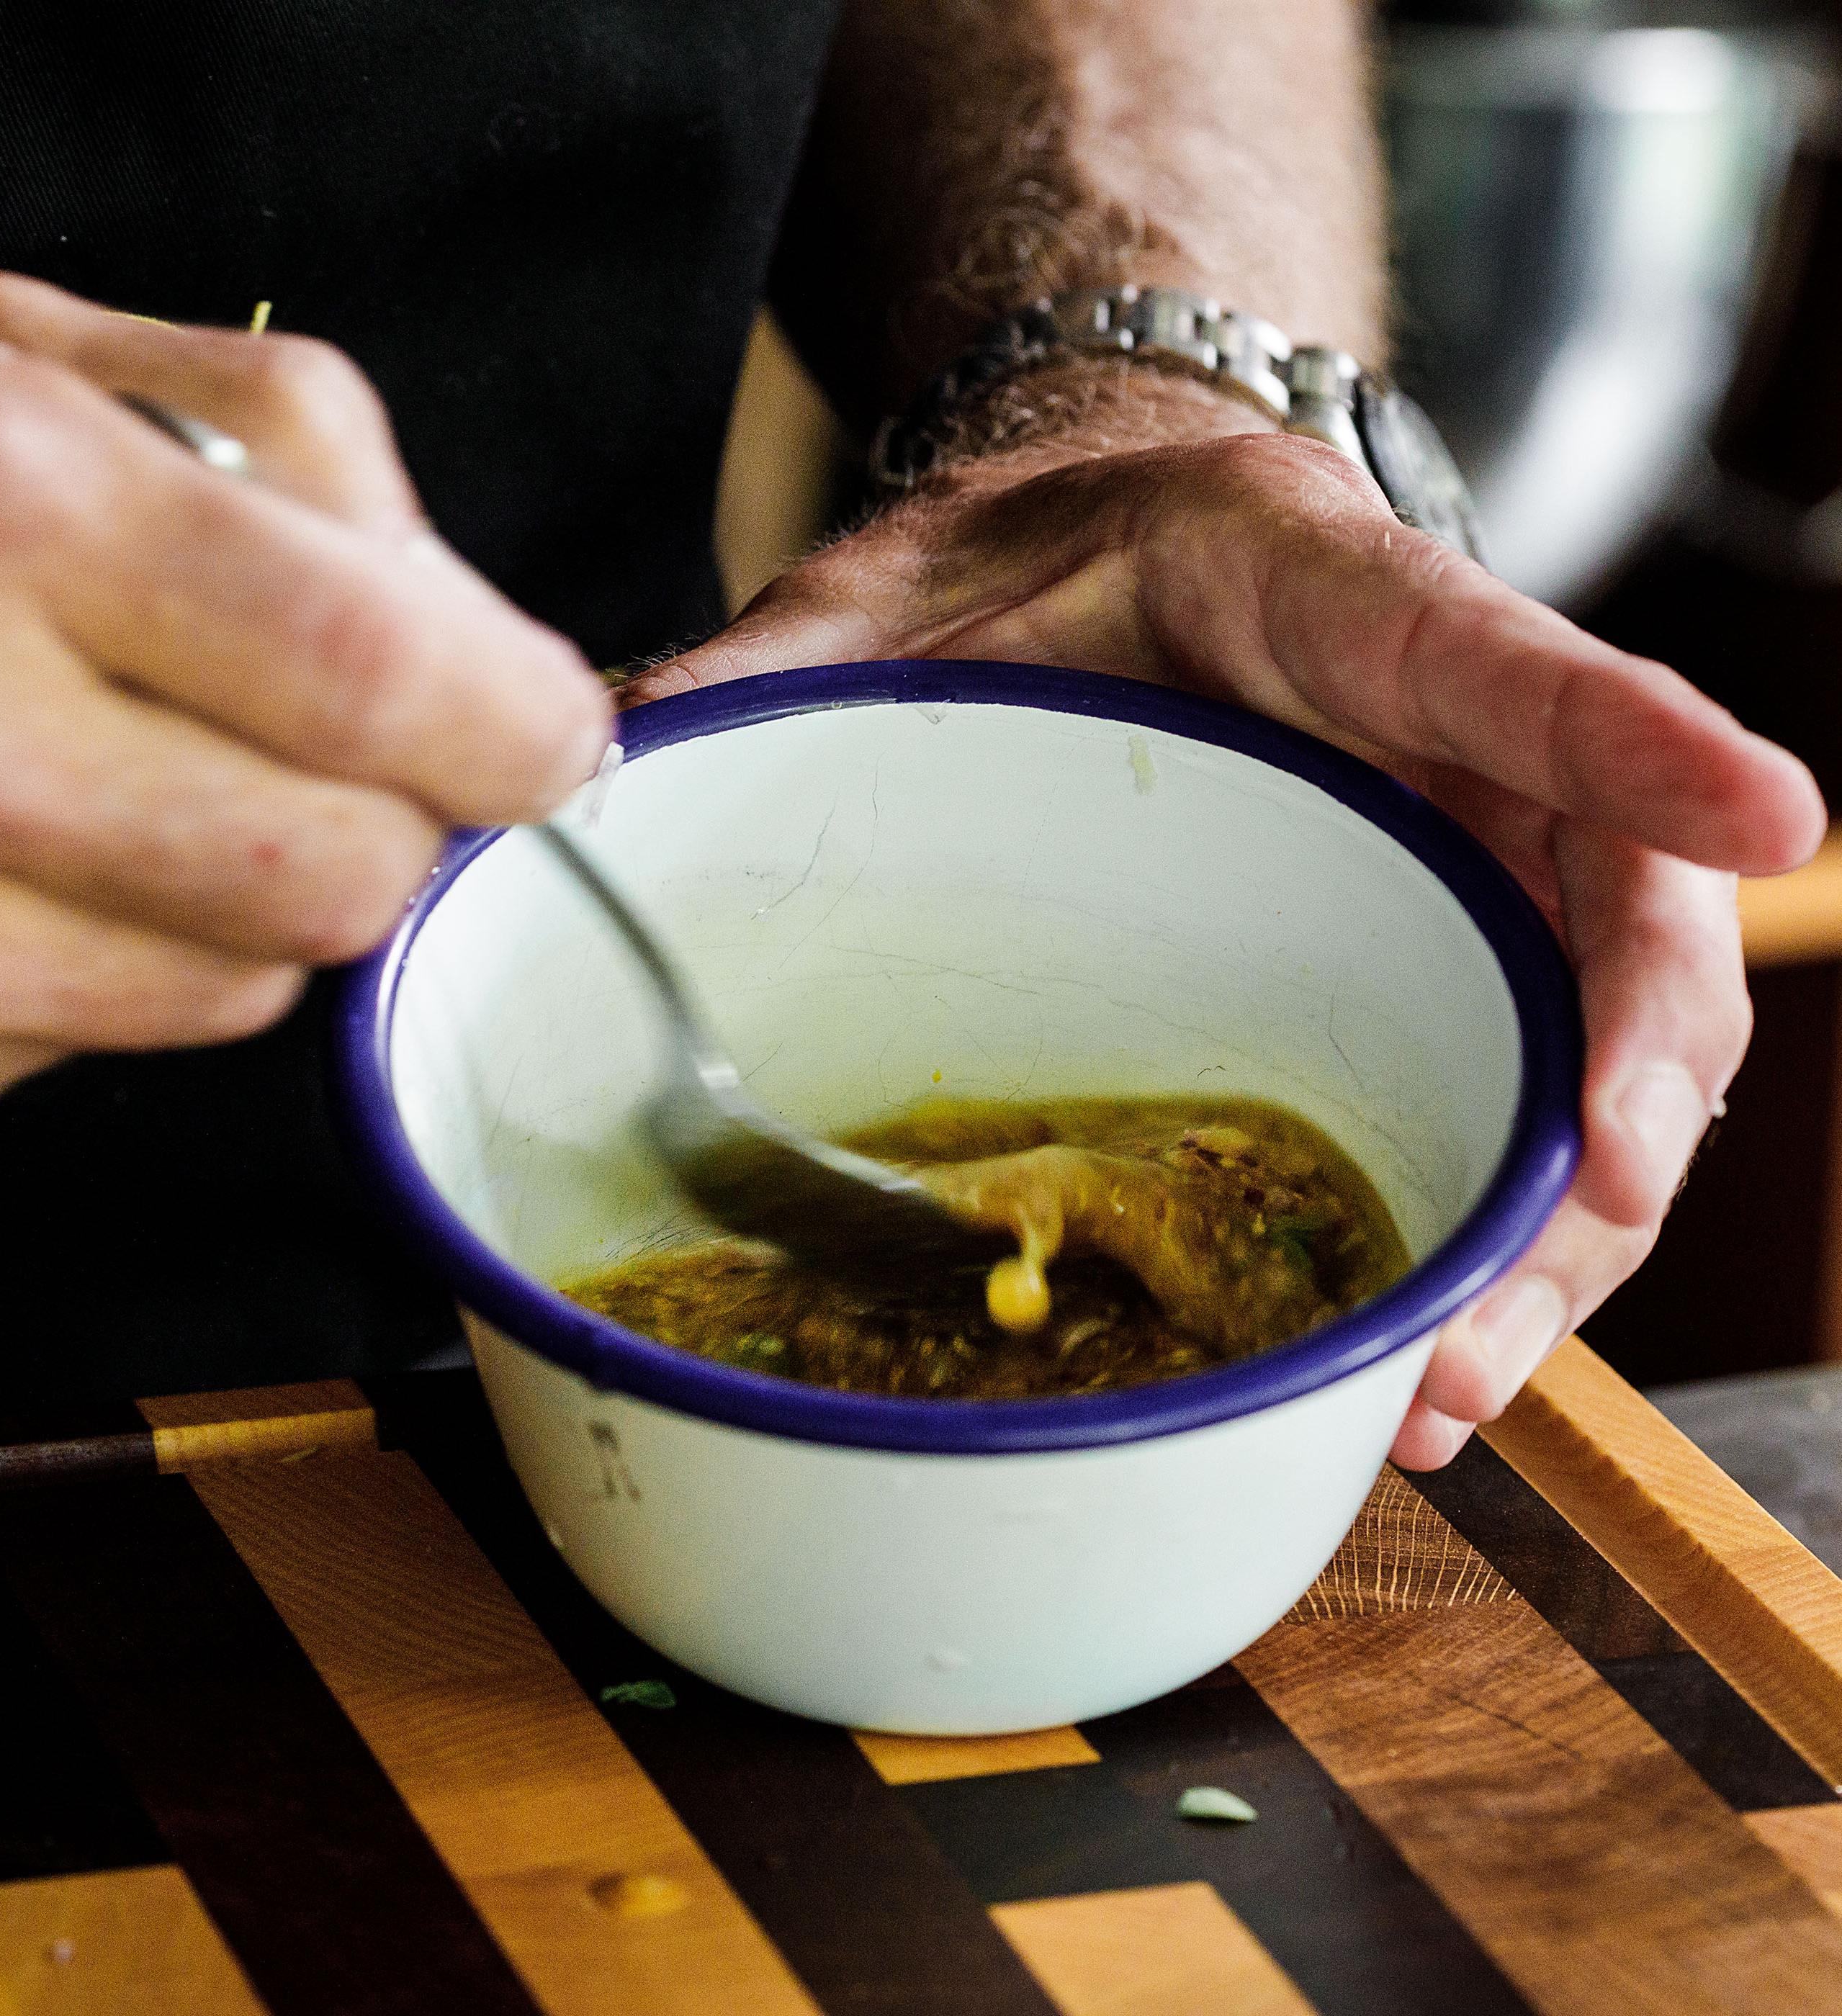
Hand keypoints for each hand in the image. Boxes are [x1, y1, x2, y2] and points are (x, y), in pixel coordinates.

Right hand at [0, 269, 609, 1144]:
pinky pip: (80, 1058)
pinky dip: (72, 972)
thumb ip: (266, 452)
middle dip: (374, 818)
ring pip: (235, 997)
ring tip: (85, 782)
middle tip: (304, 745)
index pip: (390, 690)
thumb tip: (472, 638)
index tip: (535, 730)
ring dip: (222, 901)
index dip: (518, 727)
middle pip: (344, 884)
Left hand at [625, 375, 1825, 1465]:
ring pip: (1576, 1064)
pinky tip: (1406, 1368)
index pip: (1498, 659)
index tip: (1765, 819)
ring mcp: (1449, 876)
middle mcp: (1439, 754)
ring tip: (1447, 1395)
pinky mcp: (1414, 977)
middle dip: (1602, 1113)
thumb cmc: (1018, 565)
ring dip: (1541, 1245)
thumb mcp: (886, 591)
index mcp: (1330, 597)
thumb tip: (590, 766)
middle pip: (1601, 929)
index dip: (1633, 737)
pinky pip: (1494, 1113)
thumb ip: (771, 669)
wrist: (1091, 557)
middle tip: (1531, 1268)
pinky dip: (1475, 1245)